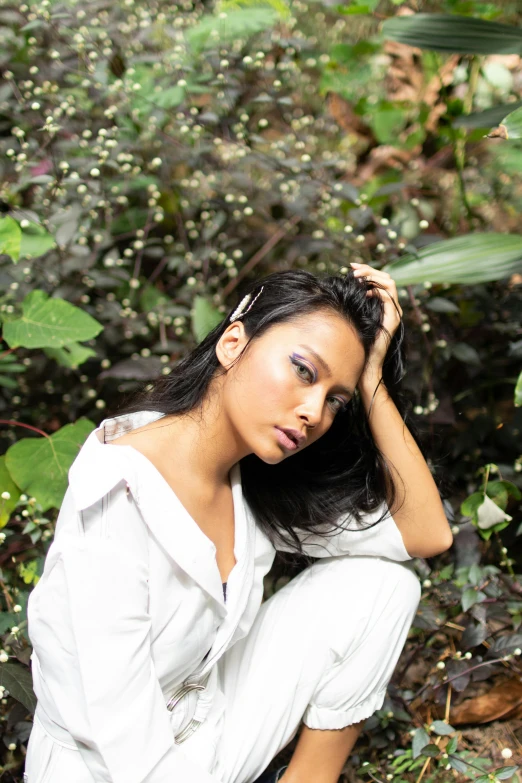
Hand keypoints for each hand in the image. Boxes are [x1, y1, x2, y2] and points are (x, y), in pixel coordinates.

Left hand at [350, 262, 402, 386]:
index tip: (351, 266)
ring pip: (390, 285)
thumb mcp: (356, 316)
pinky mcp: (392, 321)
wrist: (366, 362)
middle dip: (369, 270)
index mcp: (384, 304)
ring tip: (358, 277)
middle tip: (353, 269)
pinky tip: (366, 292)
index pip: (380, 280)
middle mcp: (392, 307)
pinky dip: (378, 292)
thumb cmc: (358, 340)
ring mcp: (394, 313)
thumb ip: (356, 302)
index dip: (367, 270)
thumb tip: (347, 286)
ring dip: (373, 277)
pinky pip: (389, 300)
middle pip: (387, 278)